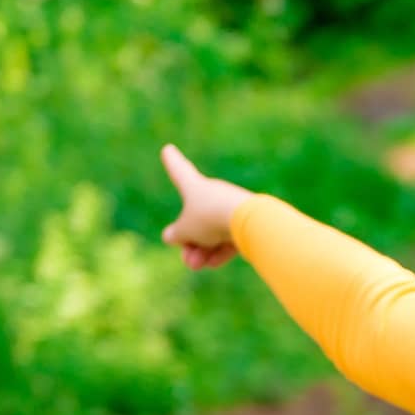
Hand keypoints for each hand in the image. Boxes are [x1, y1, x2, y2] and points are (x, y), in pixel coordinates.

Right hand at [159, 144, 252, 270]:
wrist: (247, 221)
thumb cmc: (209, 218)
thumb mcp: (185, 229)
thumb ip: (177, 234)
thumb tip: (171, 236)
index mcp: (195, 186)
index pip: (179, 171)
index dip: (172, 162)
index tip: (168, 149)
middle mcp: (213, 193)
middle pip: (196, 219)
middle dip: (190, 242)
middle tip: (189, 261)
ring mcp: (230, 207)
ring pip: (212, 233)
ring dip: (202, 251)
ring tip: (198, 265)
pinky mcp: (246, 222)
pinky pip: (228, 239)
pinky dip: (220, 251)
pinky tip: (213, 263)